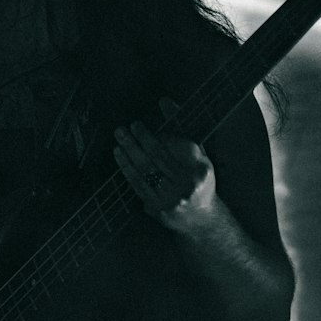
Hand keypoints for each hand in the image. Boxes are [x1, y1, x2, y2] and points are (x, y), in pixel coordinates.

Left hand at [113, 97, 217, 229]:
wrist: (201, 219)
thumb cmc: (198, 180)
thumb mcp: (197, 153)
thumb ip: (180, 127)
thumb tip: (164, 101)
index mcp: (201, 170)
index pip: (173, 149)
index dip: (153, 136)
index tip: (138, 126)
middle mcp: (188, 186)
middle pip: (157, 159)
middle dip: (138, 141)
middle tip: (124, 129)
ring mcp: (172, 200)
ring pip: (145, 172)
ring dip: (129, 153)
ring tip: (119, 138)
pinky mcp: (158, 209)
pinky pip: (138, 185)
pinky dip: (127, 168)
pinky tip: (120, 156)